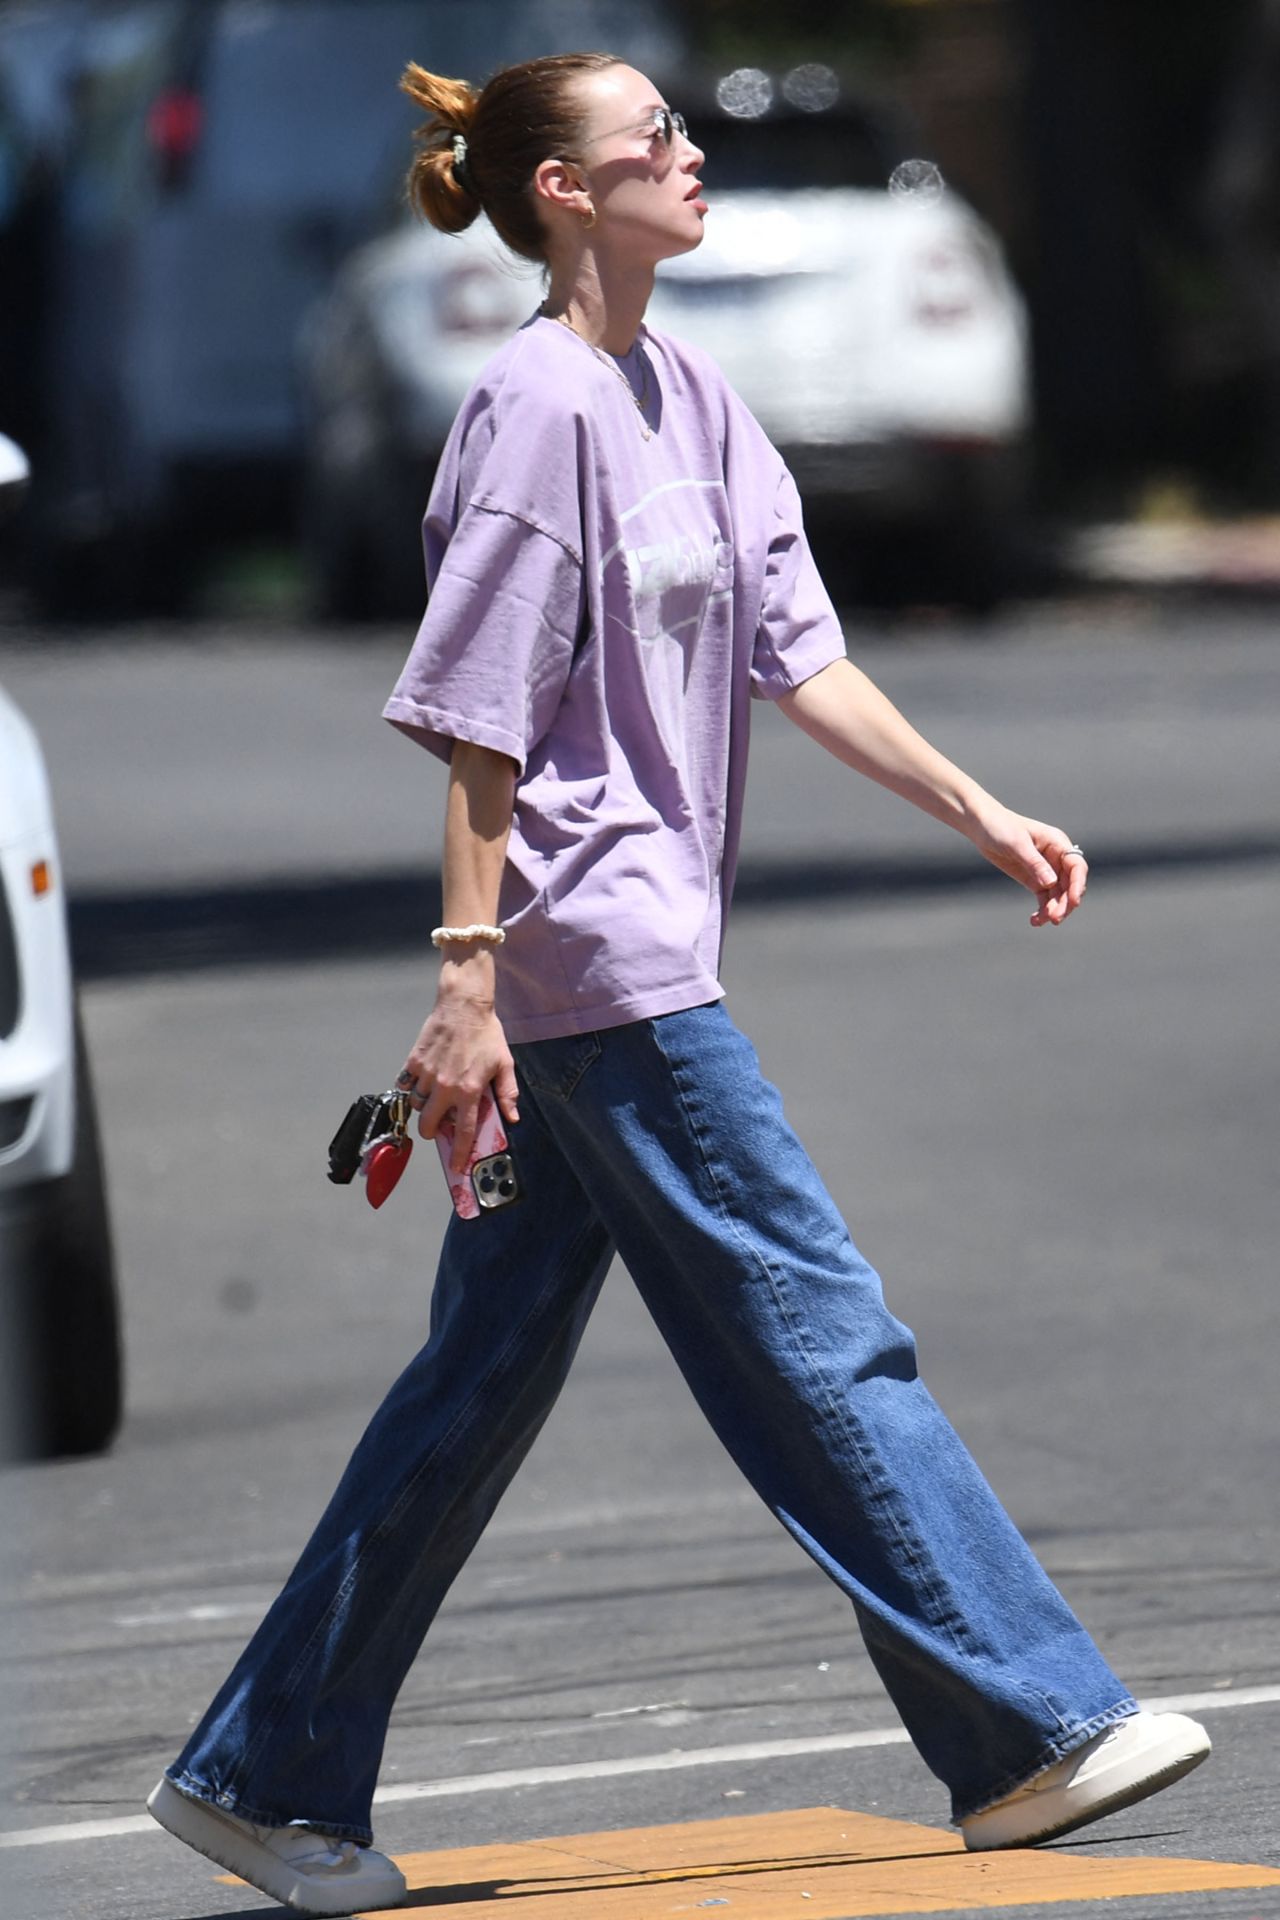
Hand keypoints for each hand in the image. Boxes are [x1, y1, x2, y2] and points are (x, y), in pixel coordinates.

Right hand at [397, 987, 519, 1174]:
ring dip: (425, 1109)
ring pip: (417, 1107)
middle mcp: (445, 1087)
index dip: (460, 1153)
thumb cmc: (487, 1034)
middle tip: (442, 1125)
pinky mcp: (413, 1062)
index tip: (457, 1167)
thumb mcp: (505, 1064)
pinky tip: (422, 1082)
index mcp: (469, 1090)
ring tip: (436, 1097)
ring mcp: (426, 1075)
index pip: (464, 1132)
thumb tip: (512, 1117)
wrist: (464, 1005)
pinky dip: (412, 1089)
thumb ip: (507, 1093)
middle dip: (434, 1132)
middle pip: (429, 1126)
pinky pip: (406, 1086)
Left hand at [970, 805, 1088, 927]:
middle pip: (1070, 885)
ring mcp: (1047, 871)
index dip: (1078, 885)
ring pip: (1058, 895)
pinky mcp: (1035, 880)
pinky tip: (1035, 921)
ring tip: (1041, 921)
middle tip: (1055, 919)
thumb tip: (1052, 883)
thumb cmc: (1001, 827)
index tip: (1073, 902)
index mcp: (1058, 844)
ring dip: (1053, 910)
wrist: (982, 827)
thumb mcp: (1017, 844)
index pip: (1076, 867)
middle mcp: (1056, 858)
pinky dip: (1042, 911)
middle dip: (1065, 903)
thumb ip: (1035, 863)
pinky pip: (1044, 899)